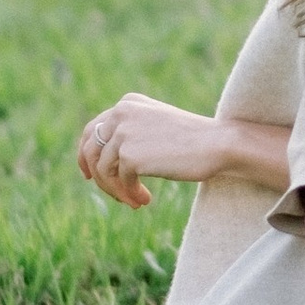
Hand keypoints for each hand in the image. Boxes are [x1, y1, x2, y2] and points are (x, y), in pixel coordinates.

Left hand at [78, 93, 254, 206]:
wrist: (217, 144)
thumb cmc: (194, 139)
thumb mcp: (157, 126)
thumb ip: (131, 133)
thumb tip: (102, 163)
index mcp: (128, 103)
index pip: (93, 129)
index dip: (86, 155)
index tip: (91, 175)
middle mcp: (121, 113)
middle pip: (91, 150)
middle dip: (98, 176)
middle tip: (113, 194)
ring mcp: (123, 133)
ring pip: (102, 170)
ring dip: (116, 190)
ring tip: (135, 201)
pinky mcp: (129, 156)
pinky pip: (120, 182)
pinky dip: (129, 194)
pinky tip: (145, 200)